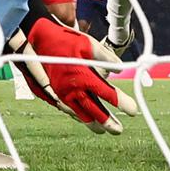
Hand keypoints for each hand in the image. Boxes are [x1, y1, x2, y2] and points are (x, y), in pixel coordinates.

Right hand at [17, 18, 137, 133]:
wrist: (35, 39)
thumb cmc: (64, 39)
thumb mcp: (89, 44)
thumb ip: (106, 57)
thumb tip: (120, 68)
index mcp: (84, 77)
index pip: (109, 95)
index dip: (123, 104)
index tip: (133, 111)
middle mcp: (73, 90)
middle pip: (94, 113)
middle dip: (108, 123)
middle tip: (118, 131)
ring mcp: (61, 94)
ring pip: (80, 115)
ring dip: (92, 123)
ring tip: (102, 130)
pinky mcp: (52, 94)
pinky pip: (68, 109)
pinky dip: (78, 115)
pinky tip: (83, 117)